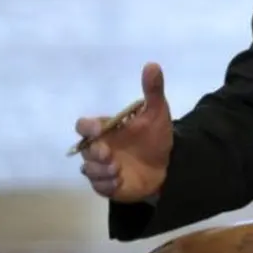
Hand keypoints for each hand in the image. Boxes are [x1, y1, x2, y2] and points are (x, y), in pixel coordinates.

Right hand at [75, 63, 173, 202]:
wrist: (168, 165)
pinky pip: (99, 187)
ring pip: (88, 170)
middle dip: (95, 152)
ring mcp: (101, 168)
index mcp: (106, 130)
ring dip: (101, 170)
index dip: (87, 127)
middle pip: (84, 150)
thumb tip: (152, 65)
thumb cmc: (156, 137)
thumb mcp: (157, 113)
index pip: (84, 126)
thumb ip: (153, 91)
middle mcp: (99, 148)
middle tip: (110, 154)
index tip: (98, 129)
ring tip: (118, 169)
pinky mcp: (107, 185)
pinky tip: (120, 181)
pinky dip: (107, 185)